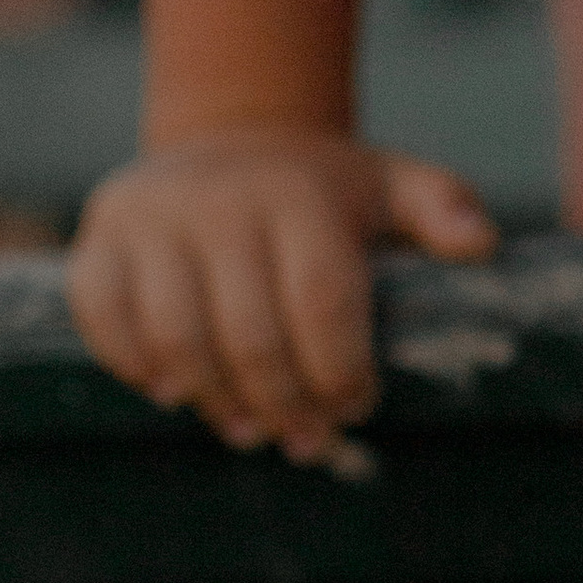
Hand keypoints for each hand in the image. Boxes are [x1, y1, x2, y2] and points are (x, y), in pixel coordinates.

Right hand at [68, 124, 495, 459]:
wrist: (231, 141)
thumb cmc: (324, 190)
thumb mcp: (390, 186)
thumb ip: (441, 209)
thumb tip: (482, 244)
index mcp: (298, 195)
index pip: (321, 301)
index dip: (340, 371)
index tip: (356, 406)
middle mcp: (219, 201)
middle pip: (250, 334)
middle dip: (285, 405)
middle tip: (308, 442)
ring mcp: (152, 218)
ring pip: (175, 336)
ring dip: (213, 401)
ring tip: (248, 430)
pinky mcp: (100, 238)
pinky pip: (102, 315)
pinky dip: (133, 365)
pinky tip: (174, 392)